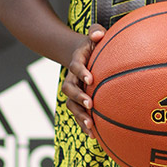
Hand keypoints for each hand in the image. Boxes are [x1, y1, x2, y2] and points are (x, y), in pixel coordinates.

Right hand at [62, 24, 105, 138]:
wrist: (82, 53)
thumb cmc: (93, 43)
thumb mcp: (94, 33)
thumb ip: (95, 31)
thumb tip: (98, 34)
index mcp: (77, 61)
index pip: (76, 66)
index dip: (81, 72)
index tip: (90, 78)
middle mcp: (72, 77)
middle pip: (68, 89)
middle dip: (78, 97)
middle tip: (90, 104)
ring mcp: (74, 90)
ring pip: (71, 104)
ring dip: (79, 115)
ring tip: (91, 125)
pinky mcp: (78, 100)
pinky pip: (78, 113)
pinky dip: (83, 124)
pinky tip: (94, 135)